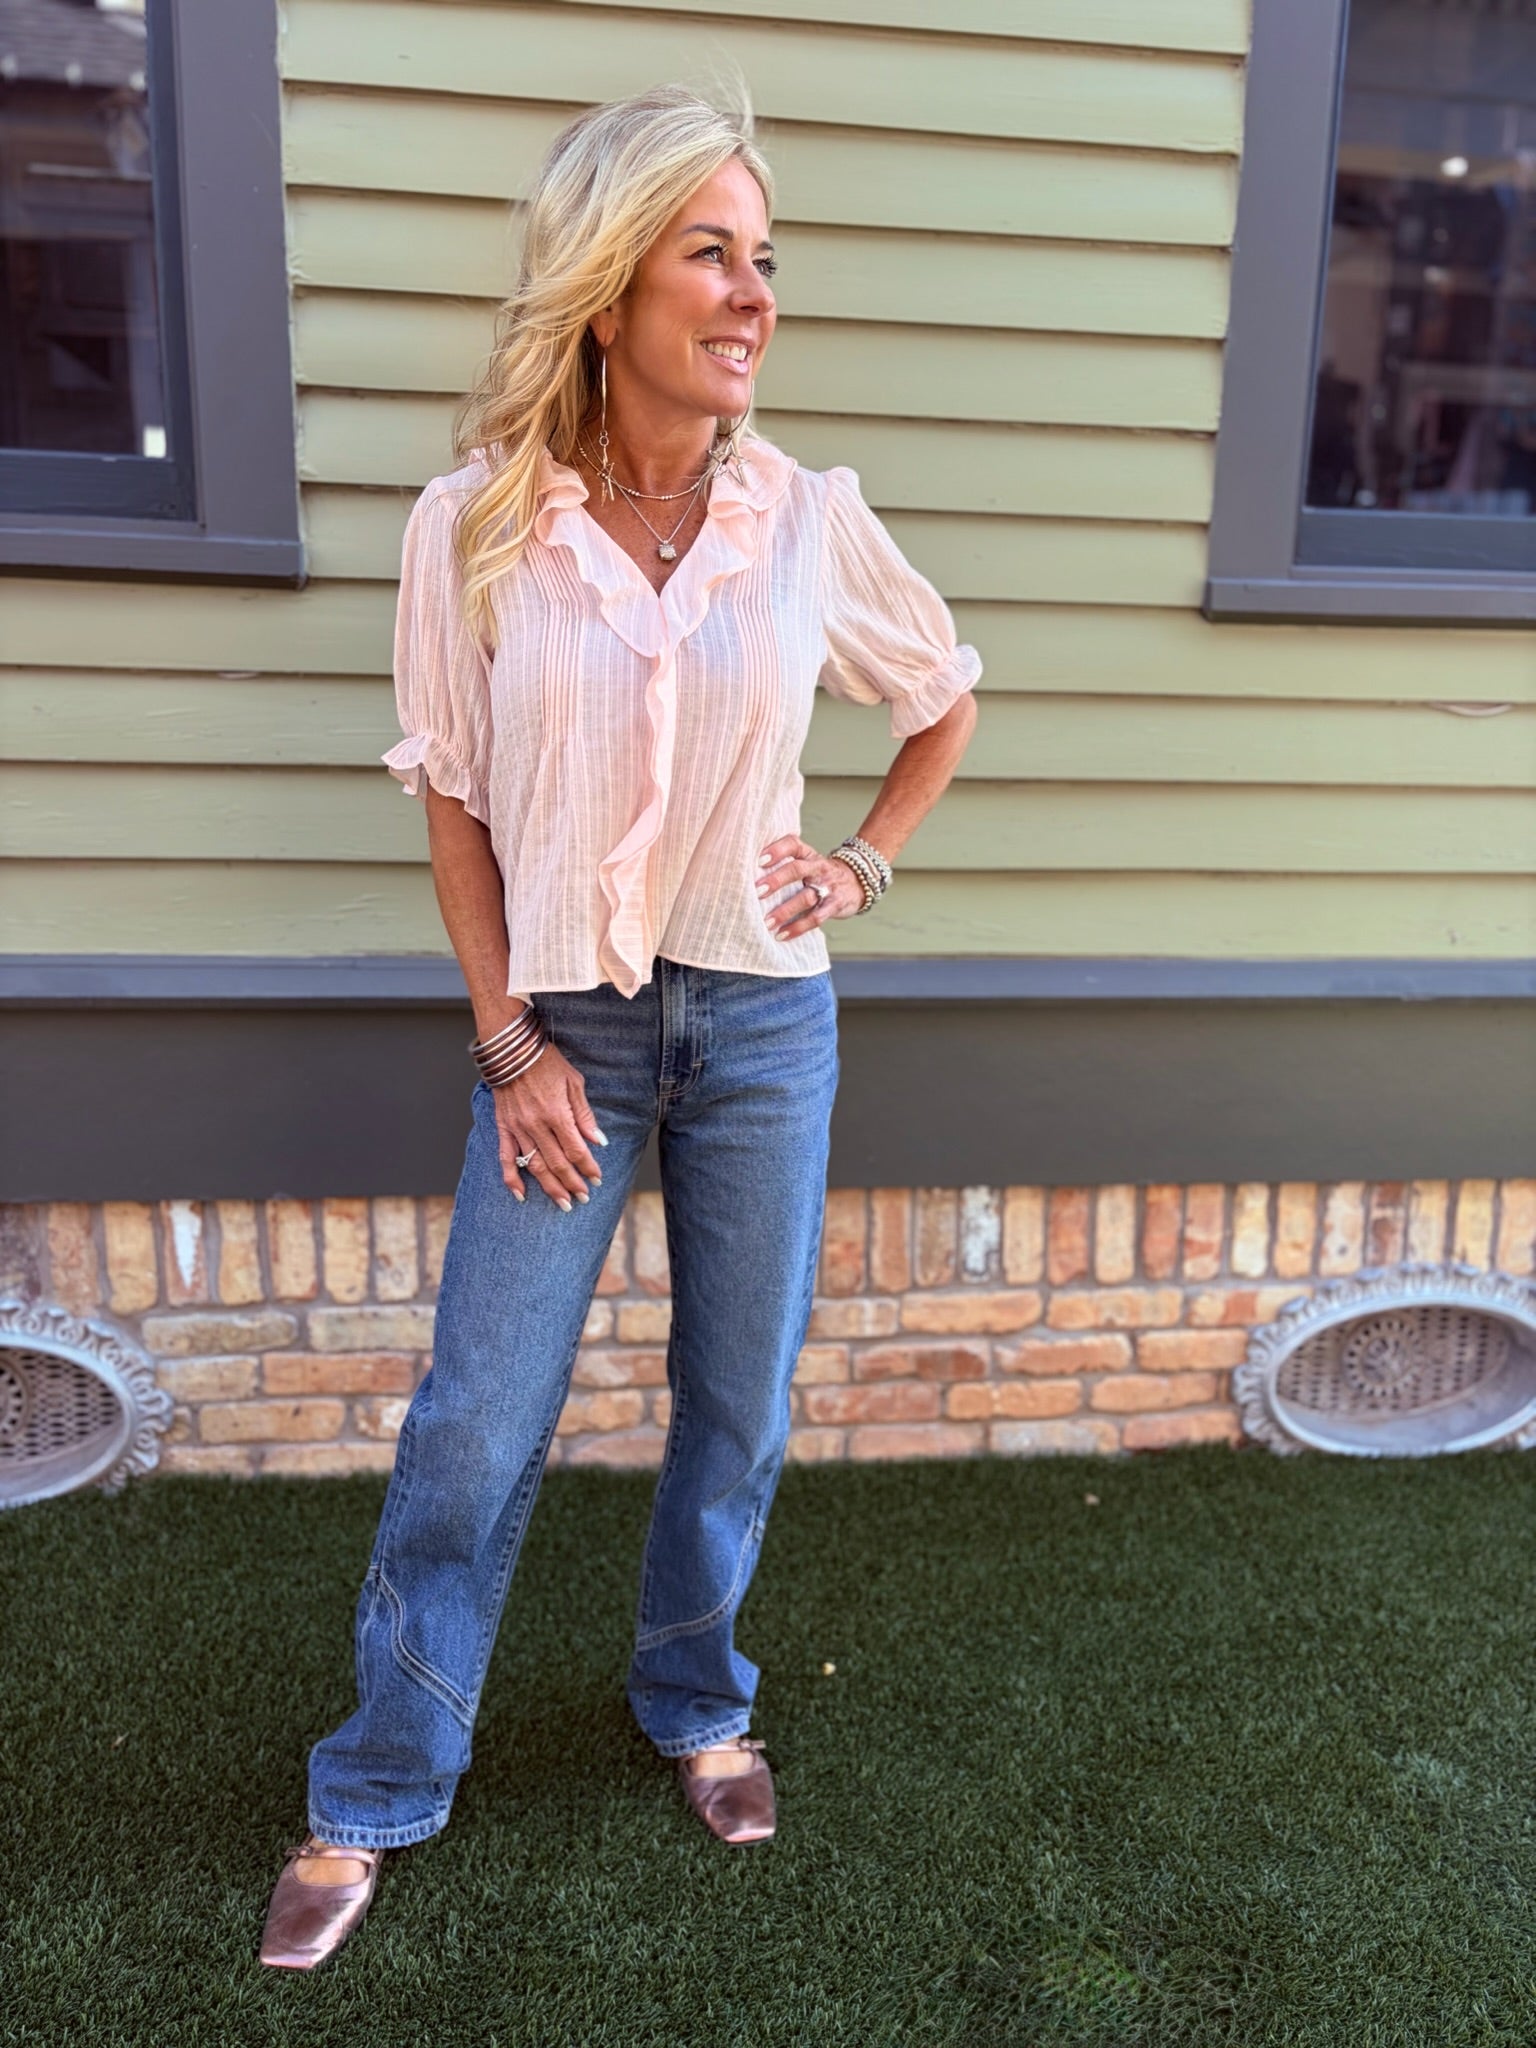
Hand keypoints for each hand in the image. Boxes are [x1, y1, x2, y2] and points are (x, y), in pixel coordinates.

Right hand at [489, 1041, 605, 1210]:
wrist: (513, 1050)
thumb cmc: (547, 1062)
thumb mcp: (574, 1083)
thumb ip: (585, 1115)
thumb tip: (599, 1141)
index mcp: (557, 1114)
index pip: (576, 1150)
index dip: (588, 1168)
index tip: (597, 1179)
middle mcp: (537, 1125)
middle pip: (557, 1163)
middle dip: (572, 1184)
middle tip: (583, 1199)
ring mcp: (518, 1128)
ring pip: (535, 1166)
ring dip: (550, 1187)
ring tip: (563, 1203)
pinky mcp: (504, 1127)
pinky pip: (506, 1158)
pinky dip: (512, 1179)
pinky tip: (521, 1195)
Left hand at [755, 833, 866, 939]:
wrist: (857, 882)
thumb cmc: (820, 874)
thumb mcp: (807, 861)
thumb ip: (784, 864)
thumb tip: (745, 875)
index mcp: (808, 854)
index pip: (793, 844)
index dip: (777, 850)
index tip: (759, 859)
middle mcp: (817, 868)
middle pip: (797, 870)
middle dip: (777, 880)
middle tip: (757, 891)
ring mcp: (827, 886)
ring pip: (806, 897)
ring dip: (785, 910)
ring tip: (767, 922)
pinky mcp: (834, 905)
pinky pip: (816, 918)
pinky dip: (798, 927)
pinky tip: (782, 935)